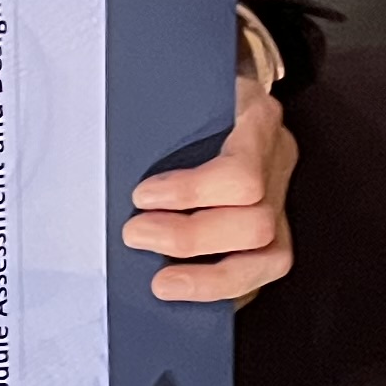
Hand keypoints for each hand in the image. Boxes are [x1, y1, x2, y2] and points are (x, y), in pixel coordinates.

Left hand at [125, 28, 295, 306]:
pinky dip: (219, 288)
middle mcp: (277, 159)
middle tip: (136, 234)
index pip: (241, 172)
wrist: (209, 96)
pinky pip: (261, 275)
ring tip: (160, 278)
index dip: (190, 194)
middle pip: (256, 221)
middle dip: (191, 238)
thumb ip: (154, 129)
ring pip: (270, 255)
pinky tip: (184, 289)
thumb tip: (103, 172)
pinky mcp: (276, 234)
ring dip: (208, 276)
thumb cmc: (184, 102)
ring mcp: (281, 199)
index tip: (142, 196)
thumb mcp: (171, 100)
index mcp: (255, 118)